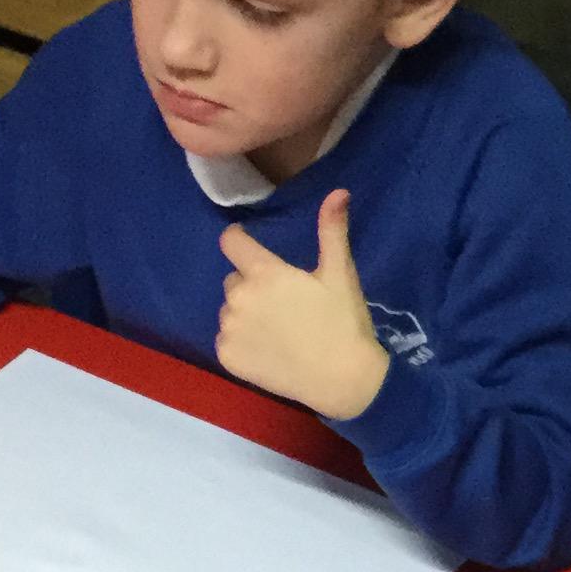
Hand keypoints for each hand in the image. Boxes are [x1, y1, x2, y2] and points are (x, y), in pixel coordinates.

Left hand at [215, 190, 389, 419]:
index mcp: (263, 273)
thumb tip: (339, 191)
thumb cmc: (343, 323)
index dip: (240, 241)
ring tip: (277, 329)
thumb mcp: (339, 274)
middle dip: (251, 284)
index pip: (231, 241)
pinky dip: (242, 341)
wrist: (343, 380)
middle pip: (234, 279)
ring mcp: (230, 329)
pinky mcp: (227, 357)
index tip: (252, 249)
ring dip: (246, 313)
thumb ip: (331, 231)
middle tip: (283, 302)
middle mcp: (238, 298)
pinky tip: (268, 350)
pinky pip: (226, 339)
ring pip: (230, 310)